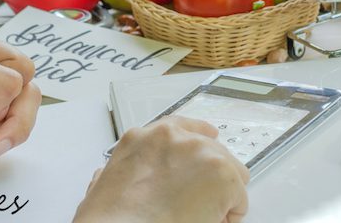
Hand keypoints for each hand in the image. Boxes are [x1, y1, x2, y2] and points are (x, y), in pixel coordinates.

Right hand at [73, 116, 249, 222]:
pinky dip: (229, 215)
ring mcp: (201, 152)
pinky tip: (206, 221)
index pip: (180, 126)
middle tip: (196, 203)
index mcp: (142, 138)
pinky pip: (239, 200)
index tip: (209, 136)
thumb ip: (117, 171)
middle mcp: (174, 138)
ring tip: (197, 215)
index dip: (198, 135)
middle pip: (211, 149)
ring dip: (219, 194)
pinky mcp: (222, 174)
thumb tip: (107, 175)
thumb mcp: (102, 186)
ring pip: (230, 173)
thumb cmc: (111, 219)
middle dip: (208, 176)